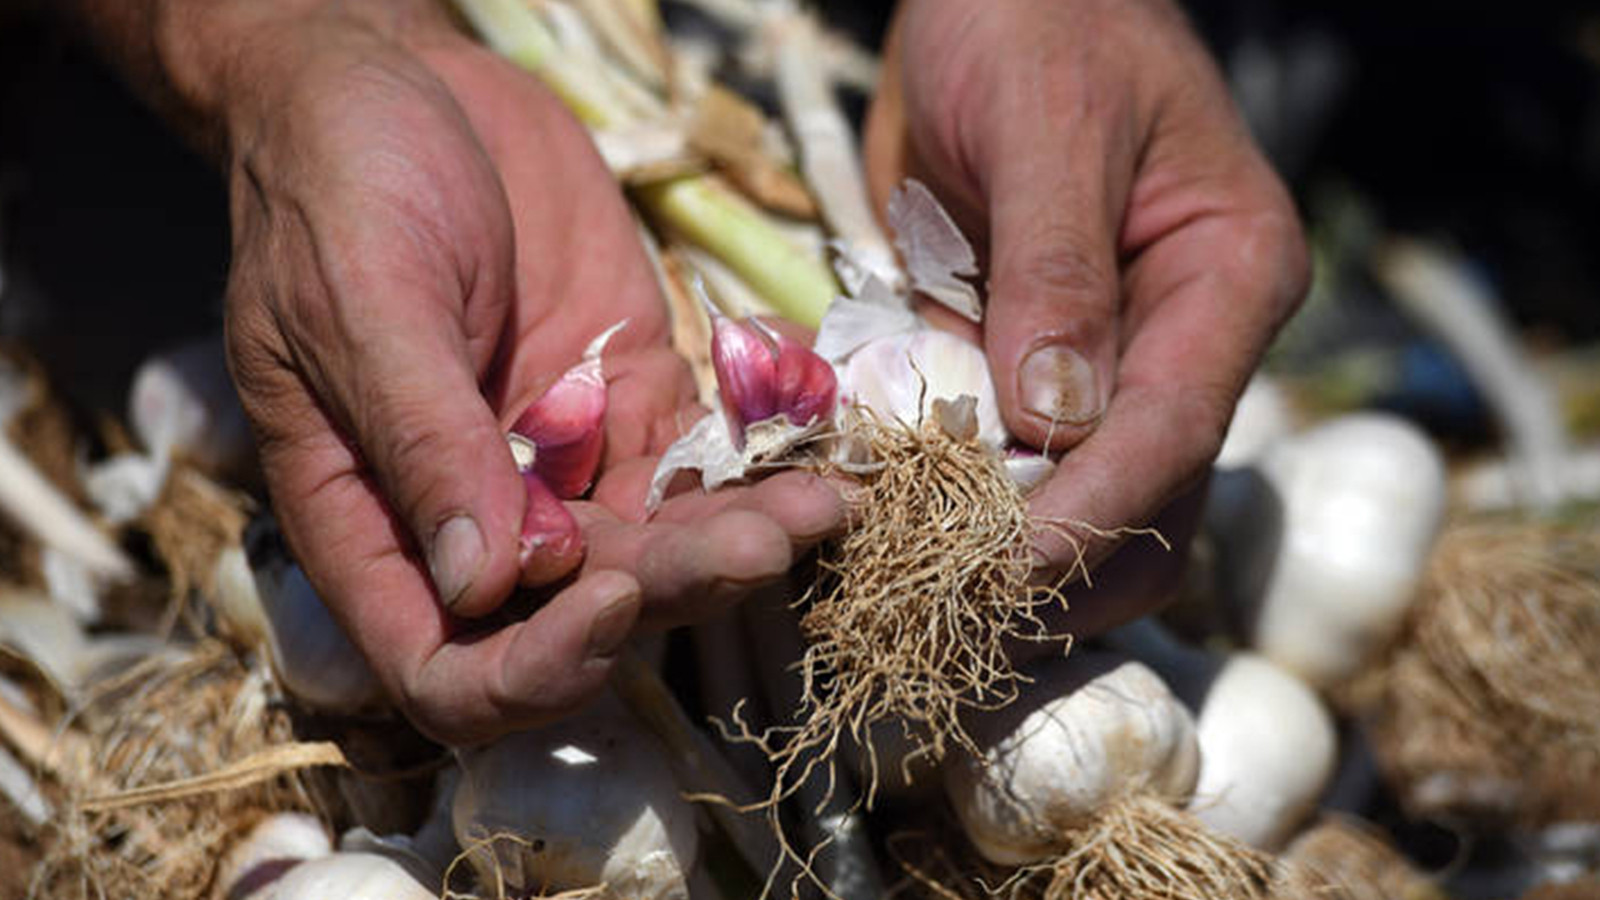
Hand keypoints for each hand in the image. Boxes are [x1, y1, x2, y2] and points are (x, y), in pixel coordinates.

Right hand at [214, 3, 839, 743]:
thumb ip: (420, 439)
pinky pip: (703, 460)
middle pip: (580, 614)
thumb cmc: (337, 178)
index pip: (446, 668)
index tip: (606, 597)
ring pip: (660, 547)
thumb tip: (481, 587)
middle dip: (676, 588)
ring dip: (740, 539)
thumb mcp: (359, 301)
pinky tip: (824, 451)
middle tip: (765, 541)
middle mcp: (473, 514)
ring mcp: (560, 459)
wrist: (405, 81)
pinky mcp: (630, 397)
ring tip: (821, 505)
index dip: (529, 670)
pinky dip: (763, 464)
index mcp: (373, 521)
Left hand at [865, 0, 1308, 634]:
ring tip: (911, 586)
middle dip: (1055, 564)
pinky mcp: (1023, 361)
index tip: (1006, 572)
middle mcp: (1181, 337)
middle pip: (1144, 498)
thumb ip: (1058, 268)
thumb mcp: (1051, 125)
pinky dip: (946, 499)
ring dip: (1001, 554)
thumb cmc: (1039, 18)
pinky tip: (885, 524)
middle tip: (946, 604)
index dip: (1094, 514)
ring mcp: (1103, 360)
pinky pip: (996, 457)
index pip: (1175, 429)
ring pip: (1077, 502)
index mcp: (1228, 277)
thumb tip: (1055, 421)